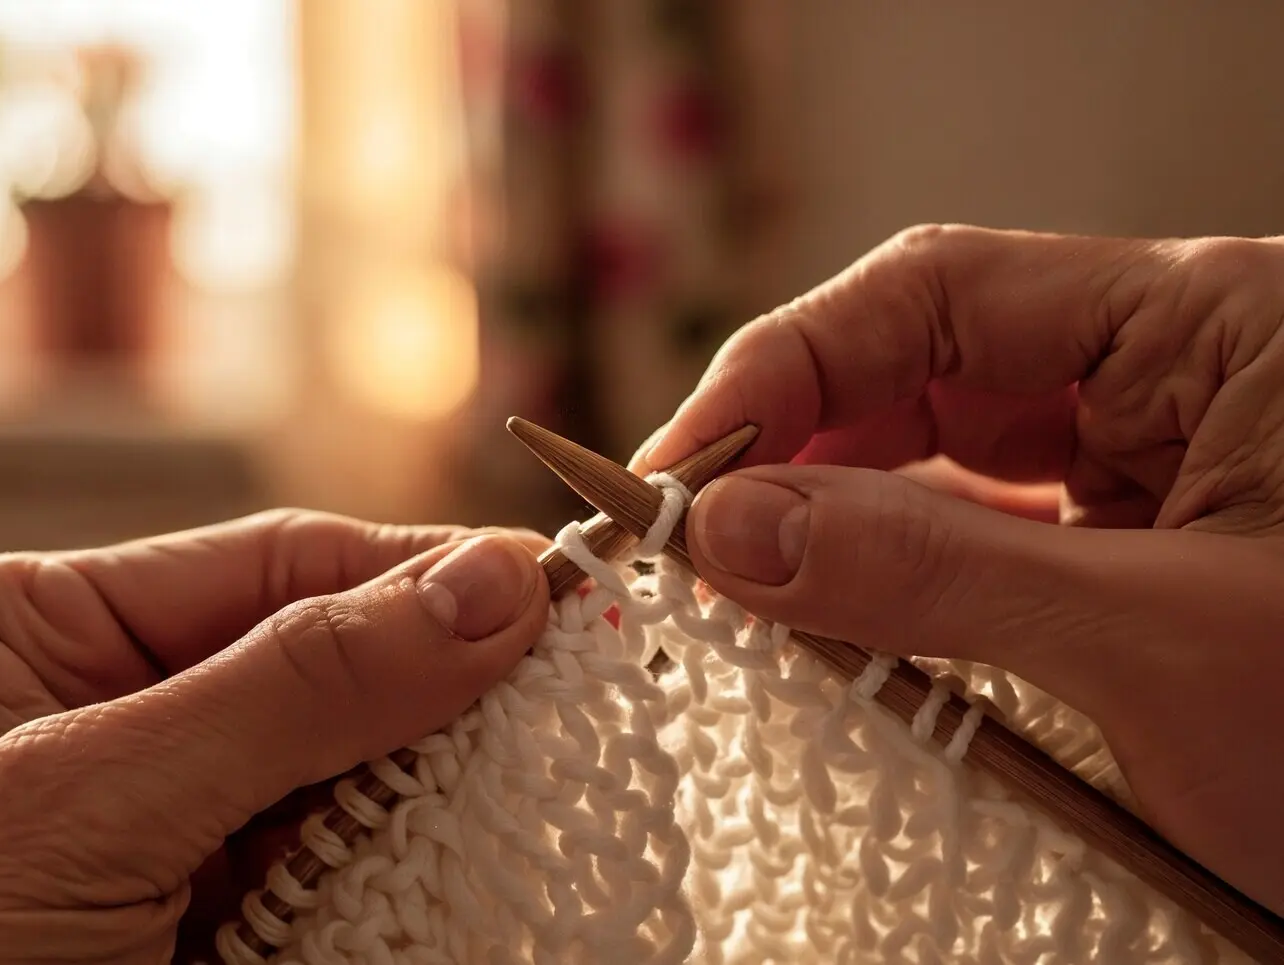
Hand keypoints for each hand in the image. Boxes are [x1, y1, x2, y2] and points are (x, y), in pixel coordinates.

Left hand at [0, 510, 548, 962]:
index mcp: (40, 634)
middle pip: (328, 666)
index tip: (549, 584)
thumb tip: (485, 588)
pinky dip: (405, 880)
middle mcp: (113, 724)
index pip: (278, 564)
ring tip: (541, 780)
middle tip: (573, 691)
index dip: (425, 569)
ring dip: (440, 790)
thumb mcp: (78, 799)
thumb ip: (287, 686)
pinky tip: (470, 862)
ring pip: (347, 780)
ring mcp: (163, 837)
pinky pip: (334, 881)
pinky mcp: (210, 934)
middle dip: (446, 683)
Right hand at [633, 225, 1283, 914]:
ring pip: (944, 453)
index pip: (944, 292)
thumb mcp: (1158, 646)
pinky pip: (982, 533)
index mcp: (1212, 324)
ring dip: (834, 510)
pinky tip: (832, 612)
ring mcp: (1152, 465)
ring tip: (737, 579)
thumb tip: (729, 529)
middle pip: (928, 363)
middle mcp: (1176, 372)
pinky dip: (896, 572)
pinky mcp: (1133, 549)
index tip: (683, 467)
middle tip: (685, 533)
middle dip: (796, 442)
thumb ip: (934, 571)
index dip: (791, 366)